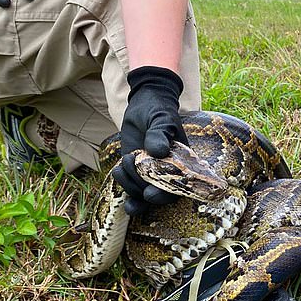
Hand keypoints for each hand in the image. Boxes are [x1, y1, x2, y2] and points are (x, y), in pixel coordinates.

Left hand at [112, 66, 187, 215]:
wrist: (144, 105)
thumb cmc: (159, 110)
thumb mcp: (161, 119)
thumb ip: (160, 134)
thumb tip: (159, 152)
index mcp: (181, 164)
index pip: (178, 188)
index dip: (165, 196)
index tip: (149, 194)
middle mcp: (167, 172)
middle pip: (158, 195)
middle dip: (144, 194)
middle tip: (133, 181)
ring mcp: (150, 173)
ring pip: (141, 193)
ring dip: (130, 184)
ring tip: (124, 161)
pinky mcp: (135, 171)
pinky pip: (130, 187)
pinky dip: (123, 185)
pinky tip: (118, 171)